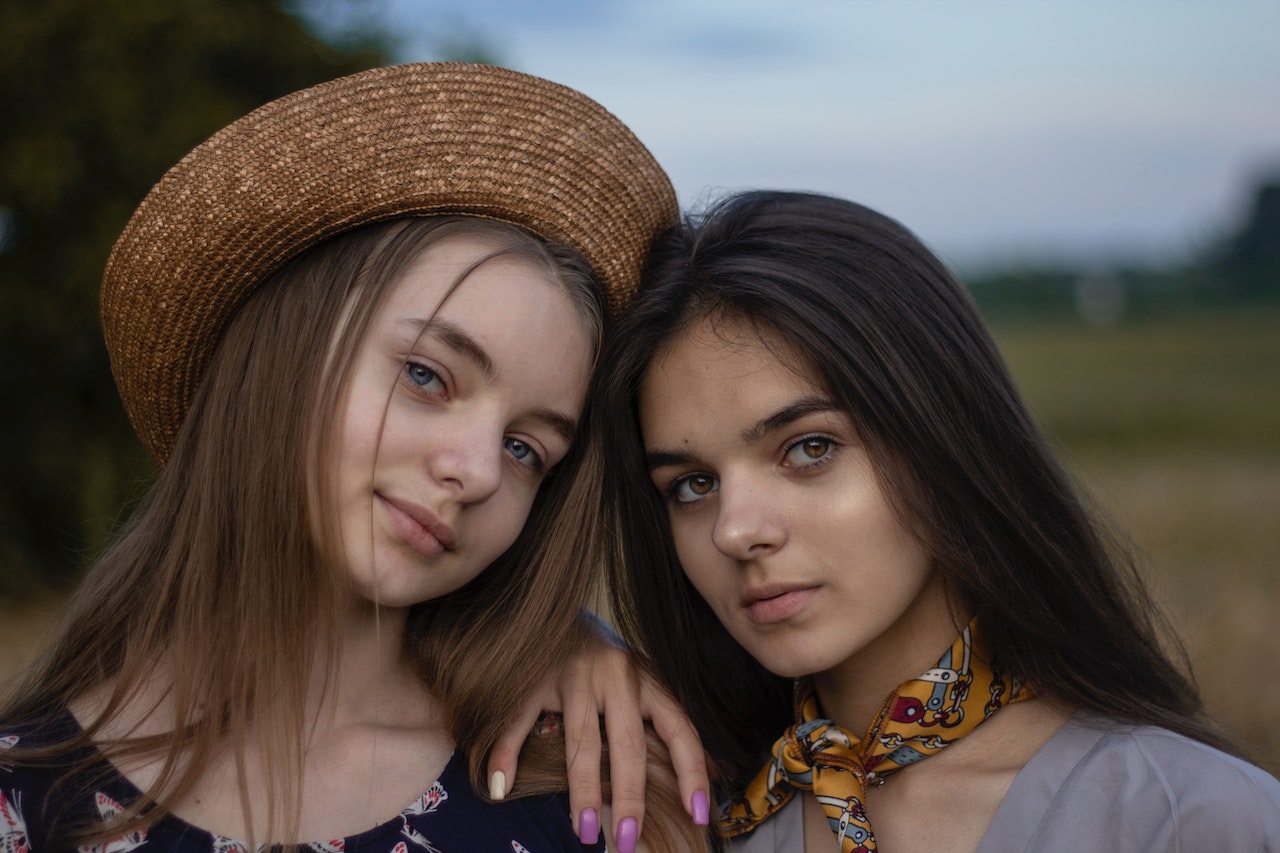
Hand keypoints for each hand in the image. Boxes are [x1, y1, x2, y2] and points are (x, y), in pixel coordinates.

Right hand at [487, 620, 710, 848]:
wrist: (561, 611)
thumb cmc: (611, 664)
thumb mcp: (646, 684)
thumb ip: (667, 724)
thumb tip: (716, 772)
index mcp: (649, 681)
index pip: (679, 729)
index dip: (692, 772)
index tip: (698, 815)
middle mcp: (616, 676)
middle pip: (627, 745)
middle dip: (629, 798)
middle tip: (627, 841)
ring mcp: (573, 675)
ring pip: (579, 741)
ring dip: (582, 791)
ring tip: (584, 832)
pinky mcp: (534, 677)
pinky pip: (520, 720)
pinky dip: (507, 753)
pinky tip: (501, 787)